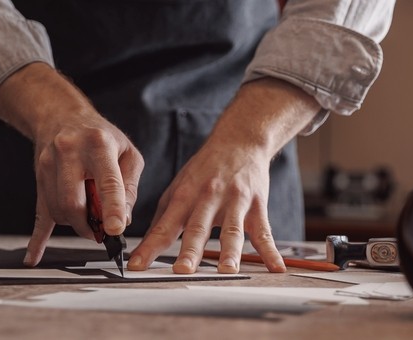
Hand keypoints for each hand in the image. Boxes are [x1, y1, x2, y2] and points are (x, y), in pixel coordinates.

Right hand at [0, 63, 143, 265]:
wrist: (61, 115)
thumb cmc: (100, 136)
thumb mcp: (127, 152)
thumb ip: (129, 186)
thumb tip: (124, 220)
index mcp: (98, 144)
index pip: (107, 181)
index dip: (112, 208)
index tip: (116, 229)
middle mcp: (69, 152)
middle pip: (74, 202)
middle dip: (89, 225)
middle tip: (101, 232)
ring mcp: (48, 165)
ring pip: (59, 210)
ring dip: (75, 224)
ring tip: (88, 220)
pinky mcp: (39, 179)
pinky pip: (38, 214)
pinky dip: (37, 239)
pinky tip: (32, 257)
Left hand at [127, 78, 319, 273]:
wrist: (239, 141)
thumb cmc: (205, 169)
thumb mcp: (178, 187)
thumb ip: (164, 218)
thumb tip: (146, 245)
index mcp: (184, 196)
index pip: (164, 227)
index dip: (150, 247)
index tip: (137, 266)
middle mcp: (207, 198)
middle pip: (197, 228)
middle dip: (190, 250)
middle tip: (182, 270)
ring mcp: (234, 202)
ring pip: (232, 230)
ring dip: (230, 252)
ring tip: (227, 270)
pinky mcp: (256, 206)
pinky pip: (264, 232)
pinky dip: (271, 252)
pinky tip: (276, 268)